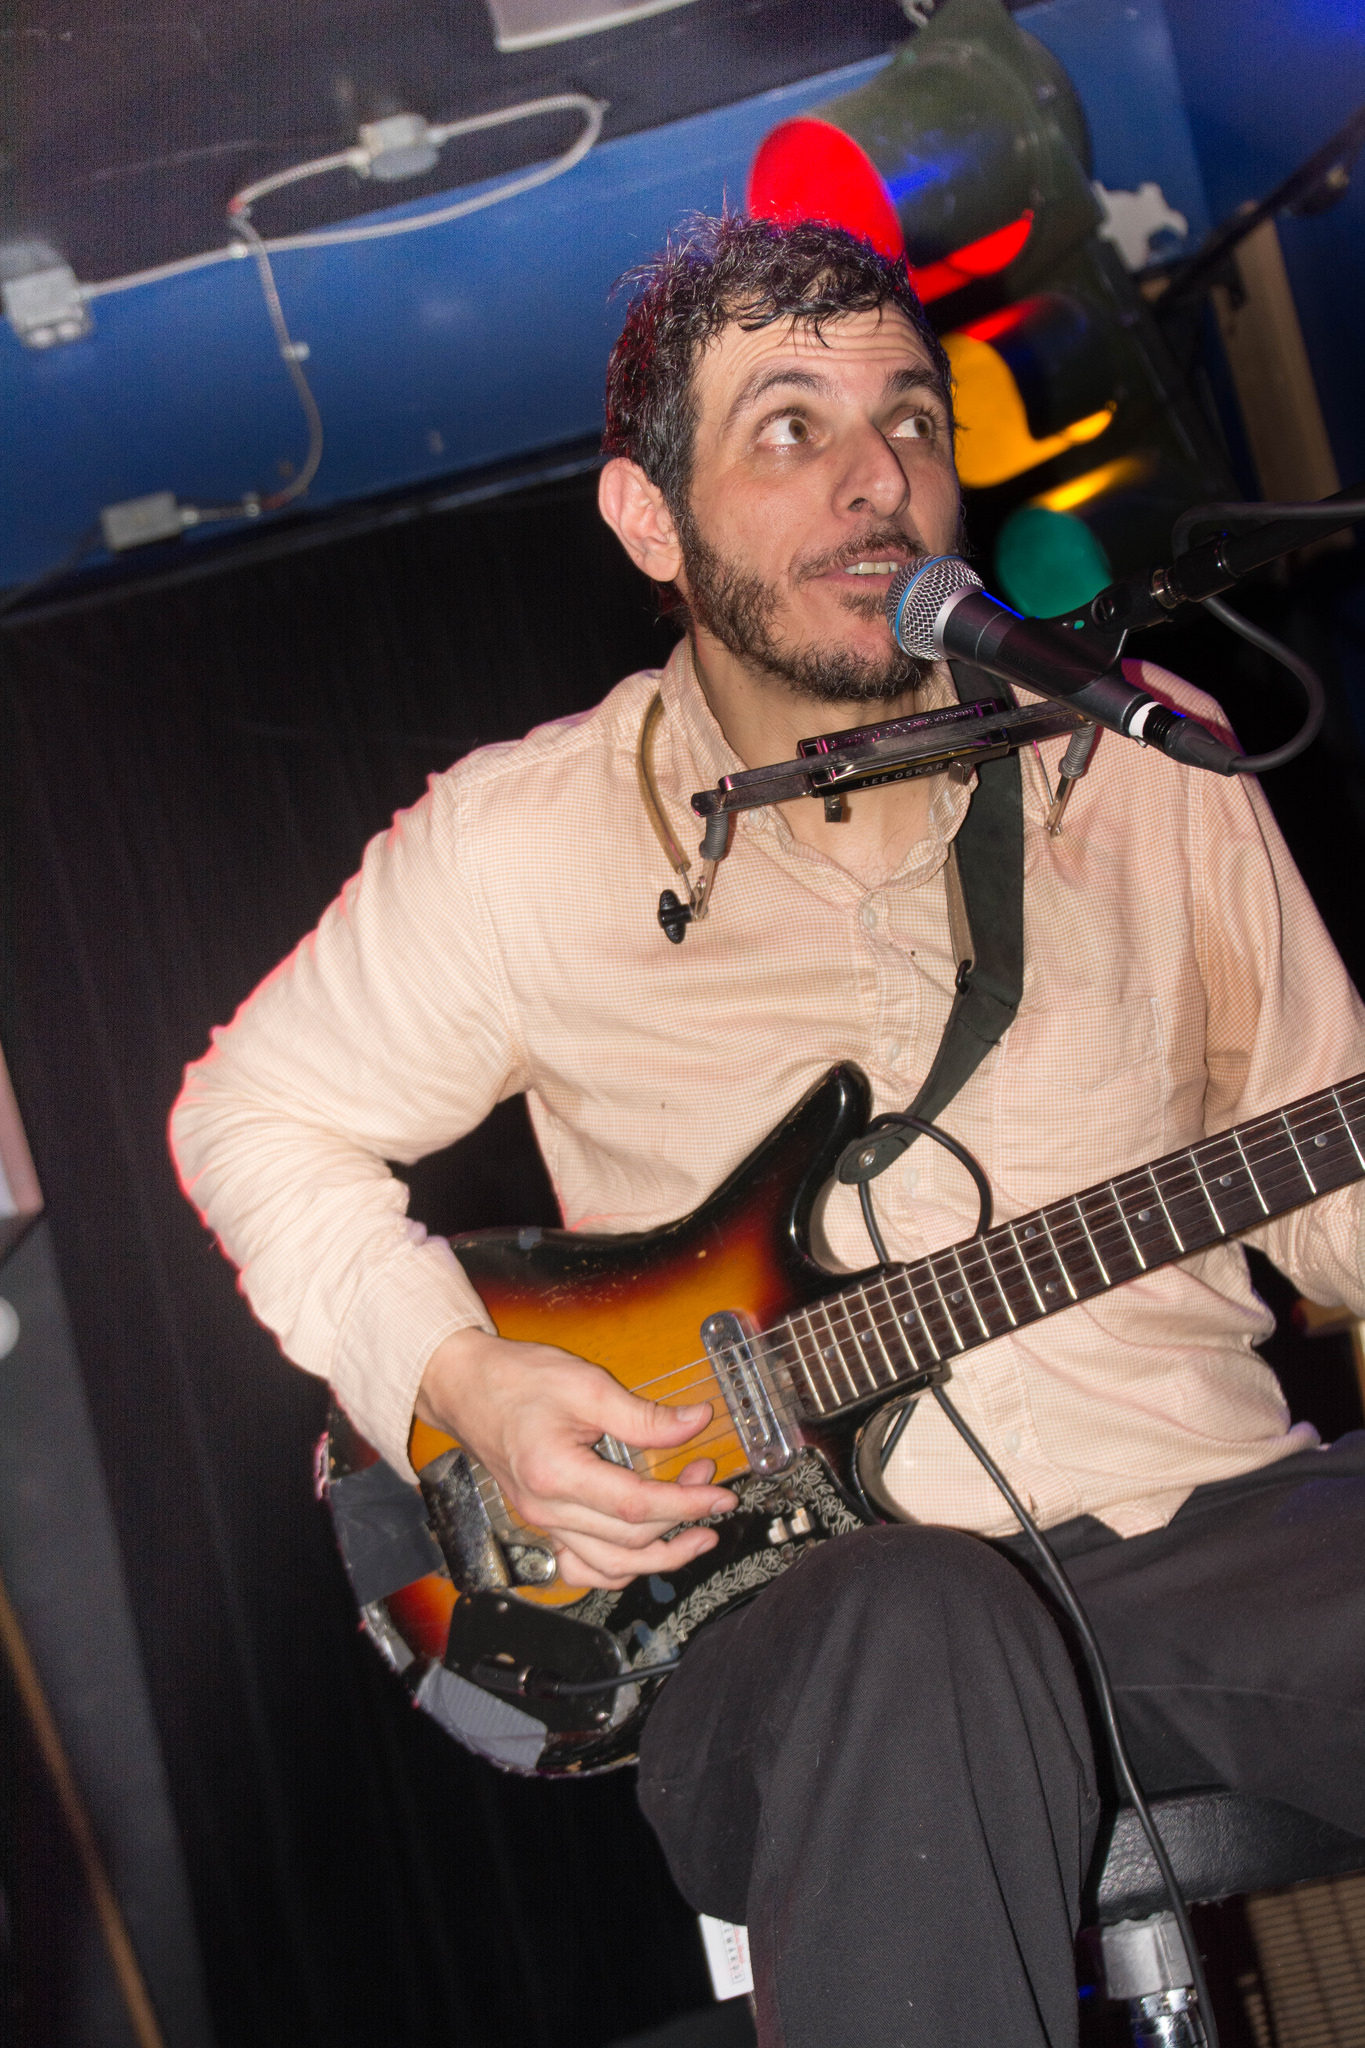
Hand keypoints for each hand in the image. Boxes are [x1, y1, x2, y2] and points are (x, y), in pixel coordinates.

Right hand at [415, 1326, 737, 1589]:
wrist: (466, 1388)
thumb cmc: (518, 1380)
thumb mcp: (587, 1385)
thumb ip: (644, 1415)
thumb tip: (697, 1422)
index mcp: (556, 1474)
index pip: (637, 1506)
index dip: (687, 1503)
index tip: (721, 1495)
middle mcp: (546, 1509)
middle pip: (629, 1540)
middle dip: (682, 1518)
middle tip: (709, 1483)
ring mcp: (541, 1523)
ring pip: (609, 1567)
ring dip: (659, 1556)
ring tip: (697, 1535)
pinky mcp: (541, 1523)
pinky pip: (582, 1567)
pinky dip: (618, 1569)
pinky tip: (646, 1553)